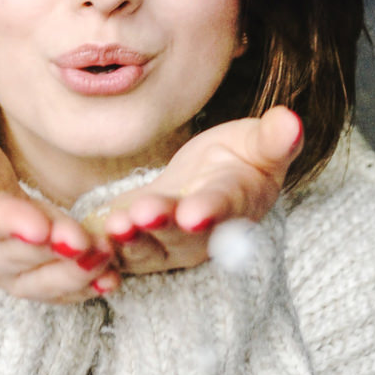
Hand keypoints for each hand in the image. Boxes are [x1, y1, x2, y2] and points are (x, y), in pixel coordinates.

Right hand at [0, 107, 118, 302]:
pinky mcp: (29, 279)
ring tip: (103, 257)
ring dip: (71, 274)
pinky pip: (55, 291)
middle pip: (12, 256)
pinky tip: (111, 279)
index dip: (8, 222)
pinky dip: (83, 290)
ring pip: (36, 281)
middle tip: (84, 241)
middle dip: (49, 251)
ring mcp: (1, 271)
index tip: (38, 224)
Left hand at [82, 107, 302, 274]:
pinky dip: (101, 251)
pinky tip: (81, 244)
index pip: (224, 207)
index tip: (196, 210)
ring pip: (146, 246)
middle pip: (180, 232)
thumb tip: (293, 121)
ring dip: (128, 239)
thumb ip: (272, 139)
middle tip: (141, 214)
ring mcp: (167, 244)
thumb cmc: (238, 160)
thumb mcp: (257, 143)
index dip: (210, 209)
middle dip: (161, 225)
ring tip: (112, 223)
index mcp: (234, 203)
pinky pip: (117, 253)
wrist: (208, 182)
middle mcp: (202, 233)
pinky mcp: (136, 246)